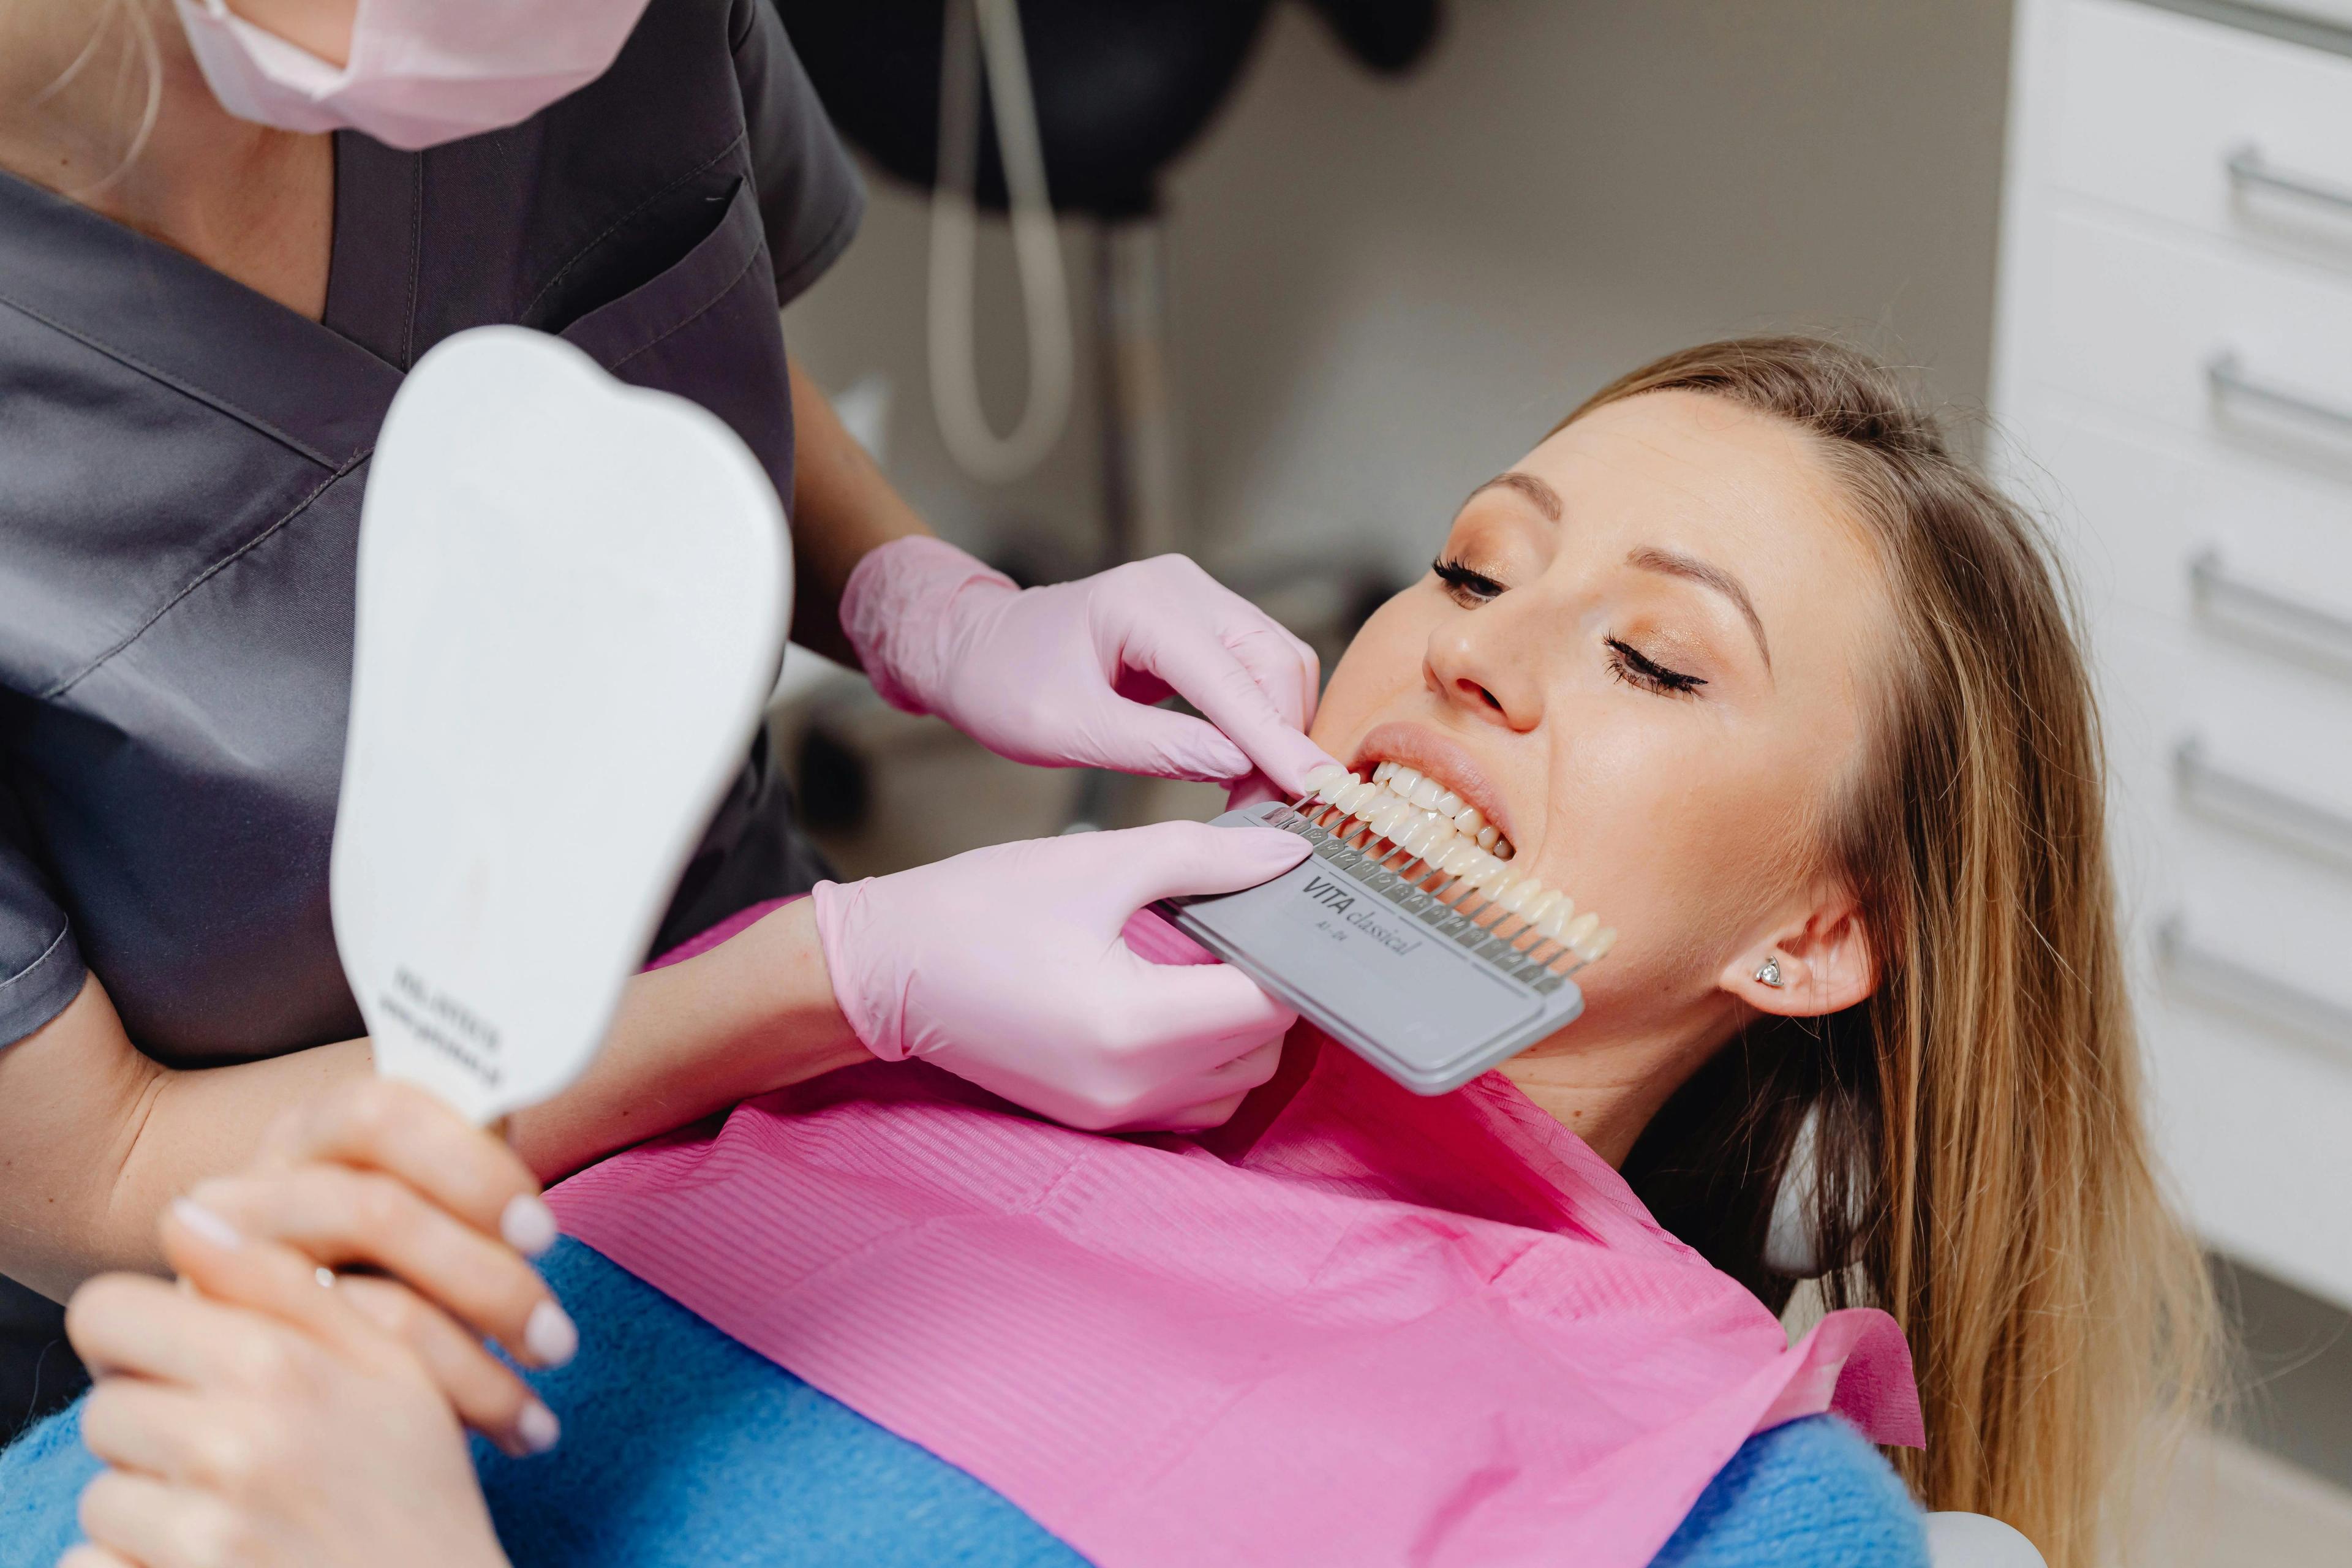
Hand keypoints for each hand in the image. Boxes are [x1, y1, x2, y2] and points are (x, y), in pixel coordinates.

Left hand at [62, 1198, 508, 1567]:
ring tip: (235, 1516)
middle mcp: (234, 1439)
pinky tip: (212, 1566)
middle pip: (102, 1406)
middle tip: (225, 1453)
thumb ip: (285, 1286)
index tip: (176, 1361)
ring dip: (150, 1507)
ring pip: (100, 1492)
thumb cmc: (418, 1495)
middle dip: (153, 1429)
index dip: (132, 1335)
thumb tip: (186, 1213)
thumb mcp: (389, 1368)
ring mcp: (202, 1528)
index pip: (107, 1311)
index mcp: (281, 1362)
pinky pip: (92, 1564)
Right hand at [168, 1078, 574, 1457]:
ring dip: (471, 1367)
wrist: (282, 1331)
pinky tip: (505, 1434)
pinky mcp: (230, 1355)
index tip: (544, 1231)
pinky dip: (439, 1411)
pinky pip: (336, 1383)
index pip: (382, 1111)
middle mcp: (259, 1187)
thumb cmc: (400, 1244)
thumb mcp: (434, 1186)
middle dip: (484, 1279)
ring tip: (542, 1412)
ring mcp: (227, 1274)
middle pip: (372, 1211)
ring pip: (357, 1309)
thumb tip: (548, 1067)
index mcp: (318, 1125)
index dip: (470, 1165)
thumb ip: (473, 1147)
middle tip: (559, 1338)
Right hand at [813, 821, 1308, 1129]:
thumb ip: (1206, 858)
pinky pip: (1189, 1099)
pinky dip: (1203, 1055)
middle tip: (1243, 920)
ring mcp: (1114, 1114)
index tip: (1289, 903)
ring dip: (1241, 1027)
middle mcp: (1133, 1088)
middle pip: (1264, 1049)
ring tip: (1205, 961)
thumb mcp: (1098, 864)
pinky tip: (1171, 997)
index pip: (1271, 1003)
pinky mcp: (1096, 1119)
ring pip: (1235, 1083)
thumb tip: (1288, 853)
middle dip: (1270, 986)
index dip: (1293, 951)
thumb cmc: (977, 910)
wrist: (883, 971)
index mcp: (1137, 1026)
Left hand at [840, 538, 1337, 795]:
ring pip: (1279, 663)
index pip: (1232, 680)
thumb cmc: (1004, 684)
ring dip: (1278, 730)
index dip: (1277, 740)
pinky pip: (1258, 667)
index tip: (1313, 791)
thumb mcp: (1068, 731)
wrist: (975, 649)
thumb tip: (1237, 767)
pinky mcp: (1202, 620)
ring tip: (1253, 795)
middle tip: (1267, 810)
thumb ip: (1156, 749)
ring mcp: (1197, 597)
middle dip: (1283, 739)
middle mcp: (1181, 587)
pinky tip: (1243, 764)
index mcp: (1141, 605)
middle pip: (1276, 662)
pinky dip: (1262, 717)